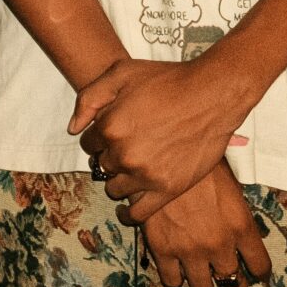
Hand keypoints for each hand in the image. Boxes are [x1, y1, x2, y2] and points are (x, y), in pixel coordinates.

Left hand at [70, 57, 253, 222]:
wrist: (212, 96)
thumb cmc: (167, 80)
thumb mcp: (120, 73)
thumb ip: (89, 98)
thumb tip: (73, 129)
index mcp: (110, 127)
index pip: (89, 144)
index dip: (99, 138)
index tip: (113, 135)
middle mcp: (124, 154)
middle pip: (102, 166)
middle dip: (111, 157)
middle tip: (130, 147)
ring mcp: (145, 174)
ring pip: (115, 189)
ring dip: (120, 180)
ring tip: (134, 168)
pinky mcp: (167, 189)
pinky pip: (137, 214)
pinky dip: (129, 214)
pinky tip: (128, 209)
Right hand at [138, 164, 272, 286]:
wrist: (162, 151)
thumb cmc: (199, 161)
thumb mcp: (230, 183)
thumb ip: (237, 213)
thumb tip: (240, 229)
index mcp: (241, 226)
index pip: (260, 266)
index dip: (259, 272)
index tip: (256, 273)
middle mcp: (219, 244)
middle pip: (233, 284)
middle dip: (233, 283)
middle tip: (228, 278)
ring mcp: (190, 249)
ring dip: (204, 284)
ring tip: (200, 275)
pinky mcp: (162, 249)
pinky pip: (171, 281)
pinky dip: (175, 277)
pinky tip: (175, 268)